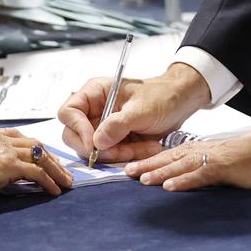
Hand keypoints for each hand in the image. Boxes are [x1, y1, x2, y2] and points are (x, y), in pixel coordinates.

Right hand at [0, 126, 72, 202]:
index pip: (21, 138)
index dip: (36, 148)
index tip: (46, 158)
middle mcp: (0, 139)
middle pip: (35, 145)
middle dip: (51, 159)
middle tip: (62, 172)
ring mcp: (6, 150)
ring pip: (40, 157)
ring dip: (56, 171)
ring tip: (65, 183)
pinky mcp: (9, 165)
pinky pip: (36, 173)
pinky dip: (48, 181)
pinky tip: (54, 191)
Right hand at [57, 63, 209, 163]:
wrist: (180, 103)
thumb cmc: (161, 96)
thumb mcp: (141, 109)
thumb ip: (118, 124)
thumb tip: (97, 142)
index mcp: (95, 93)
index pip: (69, 112)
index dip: (78, 129)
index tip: (95, 144)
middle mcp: (93, 110)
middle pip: (75, 136)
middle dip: (97, 148)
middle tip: (120, 152)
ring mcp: (102, 127)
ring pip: (94, 150)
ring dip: (118, 154)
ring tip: (144, 148)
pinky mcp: (114, 141)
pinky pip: (111, 155)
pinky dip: (128, 156)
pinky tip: (147, 148)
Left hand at [124, 123, 250, 191]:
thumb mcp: (247, 166)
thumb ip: (226, 170)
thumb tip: (208, 179)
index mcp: (219, 150)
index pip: (182, 154)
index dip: (159, 161)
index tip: (139, 168)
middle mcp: (217, 150)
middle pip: (176, 156)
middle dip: (150, 165)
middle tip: (125, 173)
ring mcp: (224, 158)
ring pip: (184, 164)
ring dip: (159, 172)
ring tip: (138, 179)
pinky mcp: (234, 167)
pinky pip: (204, 173)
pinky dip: (185, 180)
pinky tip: (169, 186)